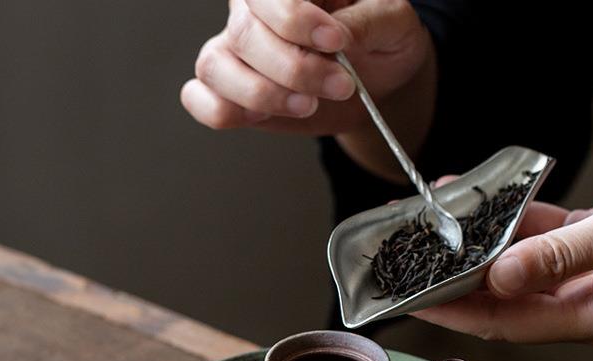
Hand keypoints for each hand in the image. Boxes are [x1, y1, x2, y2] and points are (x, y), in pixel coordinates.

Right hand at [181, 0, 430, 136]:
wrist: (378, 79)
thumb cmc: (380, 38)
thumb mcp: (392, 21)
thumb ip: (367, 20)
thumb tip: (339, 35)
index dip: (295, 19)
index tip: (336, 42)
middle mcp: (252, 13)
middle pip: (244, 34)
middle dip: (295, 69)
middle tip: (340, 84)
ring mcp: (236, 52)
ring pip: (216, 66)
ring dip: (263, 94)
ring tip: (308, 105)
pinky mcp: (233, 92)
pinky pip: (199, 98)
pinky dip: (220, 111)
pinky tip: (260, 115)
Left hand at [414, 167, 592, 346]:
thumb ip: (562, 255)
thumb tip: (499, 277)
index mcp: (590, 317)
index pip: (503, 324)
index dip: (454, 313)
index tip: (411, 300)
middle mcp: (580, 306)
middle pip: (501, 299)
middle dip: (454, 279)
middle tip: (408, 259)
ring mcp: (586, 280)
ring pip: (517, 267)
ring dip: (479, 244)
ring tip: (436, 220)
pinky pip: (542, 241)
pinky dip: (514, 222)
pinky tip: (484, 201)